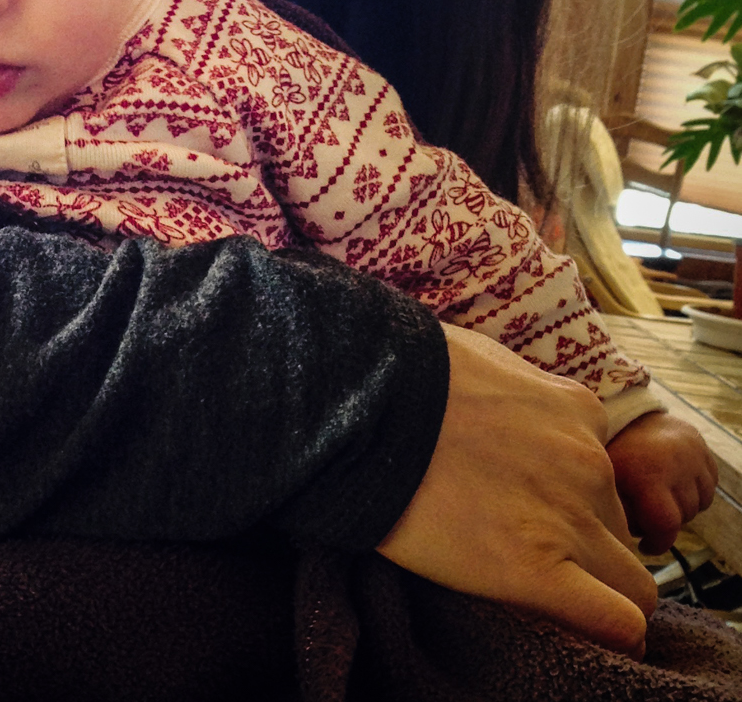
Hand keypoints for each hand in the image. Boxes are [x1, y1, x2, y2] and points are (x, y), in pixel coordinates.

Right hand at [378, 326, 657, 657]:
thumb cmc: (405, 372)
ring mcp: (568, 517)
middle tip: (521, 542)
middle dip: (582, 540)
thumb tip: (502, 405)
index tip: (529, 503)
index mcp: (576, 409)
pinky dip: (608, 633)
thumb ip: (515, 389)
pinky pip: (616, 621)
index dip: (570, 494)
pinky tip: (575, 632)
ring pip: (631, 581)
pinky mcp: (536, 570)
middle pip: (615, 525)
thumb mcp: (480, 357)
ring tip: (542, 591)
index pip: (601, 471)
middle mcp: (587, 461)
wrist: (359, 401)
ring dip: (596, 588)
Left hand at [608, 410, 716, 555]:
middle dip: (665, 521)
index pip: (666, 524)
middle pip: (683, 516)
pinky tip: (671, 481)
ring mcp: (693, 455)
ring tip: (656, 493)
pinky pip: (708, 486)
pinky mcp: (704, 450)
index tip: (646, 546)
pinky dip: (694, 490)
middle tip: (644, 512)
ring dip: (681, 505)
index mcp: (647, 473)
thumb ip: (615, 513)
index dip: (658, 542)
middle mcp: (675, 463)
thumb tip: (620, 545)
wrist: (627, 413)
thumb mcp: (605, 481)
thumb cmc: (611, 453)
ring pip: (699, 503)